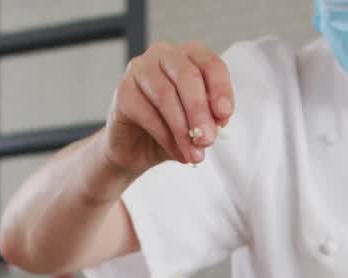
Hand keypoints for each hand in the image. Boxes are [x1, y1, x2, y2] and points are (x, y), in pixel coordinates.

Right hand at [104, 41, 233, 172]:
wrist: (136, 147)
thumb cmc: (170, 127)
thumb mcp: (198, 124)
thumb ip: (209, 119)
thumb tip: (215, 124)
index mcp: (188, 56)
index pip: (210, 64)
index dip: (220, 89)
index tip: (224, 114)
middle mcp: (163, 55)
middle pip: (187, 76)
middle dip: (200, 112)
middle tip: (207, 140)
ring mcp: (140, 69)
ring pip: (166, 95)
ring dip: (182, 128)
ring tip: (193, 152)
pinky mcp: (123, 90)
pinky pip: (147, 112)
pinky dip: (165, 135)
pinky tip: (175, 149)